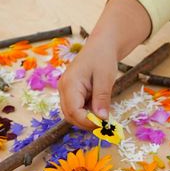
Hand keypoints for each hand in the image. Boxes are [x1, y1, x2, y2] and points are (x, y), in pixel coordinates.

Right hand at [58, 0, 152, 128]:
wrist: (101, 45)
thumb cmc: (103, 57)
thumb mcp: (105, 78)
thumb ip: (102, 98)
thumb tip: (102, 119)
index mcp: (69, 84)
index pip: (73, 111)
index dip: (87, 121)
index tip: (103, 124)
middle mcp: (64, 89)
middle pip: (70, 115)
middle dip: (87, 123)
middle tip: (105, 125)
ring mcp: (66, 91)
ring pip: (73, 114)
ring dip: (87, 119)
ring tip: (104, 116)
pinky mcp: (72, 93)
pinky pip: (77, 108)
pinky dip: (88, 113)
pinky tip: (100, 109)